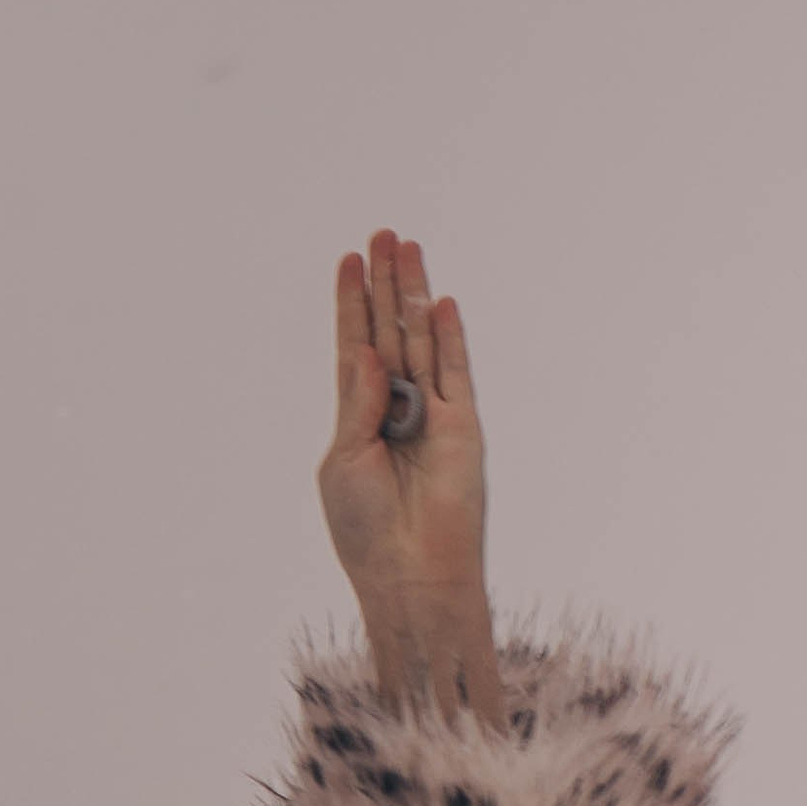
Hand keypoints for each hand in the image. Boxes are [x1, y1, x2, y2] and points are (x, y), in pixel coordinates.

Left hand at [317, 231, 503, 727]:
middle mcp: (397, 411)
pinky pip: (457, 373)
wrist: (411, 572)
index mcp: (358, 420)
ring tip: (405, 246)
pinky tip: (440, 301)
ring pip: (422, 342)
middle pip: (390, 333)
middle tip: (380, 233)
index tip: (348, 261)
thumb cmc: (365, 528)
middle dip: (384, 284)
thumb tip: (366, 350)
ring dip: (413, 295)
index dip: (351, 306)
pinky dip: (449, 338)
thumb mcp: (343, 458)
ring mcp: (433, 417)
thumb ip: (356, 400)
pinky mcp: (463, 429)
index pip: (355, 349)